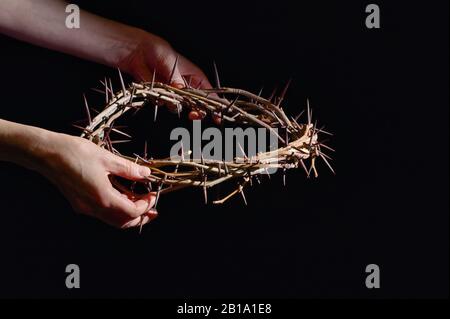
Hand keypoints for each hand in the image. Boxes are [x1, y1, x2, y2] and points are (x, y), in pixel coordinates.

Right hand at [39, 134, 156, 228]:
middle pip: (122, 222)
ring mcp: (85, 207)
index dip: (146, 205)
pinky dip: (116, 209)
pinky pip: (102, 213)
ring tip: (141, 205)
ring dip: (129, 215)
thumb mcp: (106, 158)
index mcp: (102, 197)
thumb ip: (128, 169)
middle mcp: (93, 207)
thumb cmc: (73, 153)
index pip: (131, 211)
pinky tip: (123, 197)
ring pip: (112, 220)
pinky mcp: (79, 203)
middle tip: (153, 210)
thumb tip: (145, 174)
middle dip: (141, 218)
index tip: (153, 195)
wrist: (45, 153)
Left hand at [118, 31, 212, 119]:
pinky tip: (156, 89)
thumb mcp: (170, 61)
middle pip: (196, 105)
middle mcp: (186, 87)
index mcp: (194, 77)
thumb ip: (176, 77)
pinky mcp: (161, 96)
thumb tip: (180, 88)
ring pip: (179, 107)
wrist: (137, 52)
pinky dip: (159, 99)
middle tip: (193, 115)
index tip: (217, 116)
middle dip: (196, 112)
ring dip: (173, 104)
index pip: (209, 93)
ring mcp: (173, 93)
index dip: (214, 105)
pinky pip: (163, 104)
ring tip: (167, 92)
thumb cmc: (158, 50)